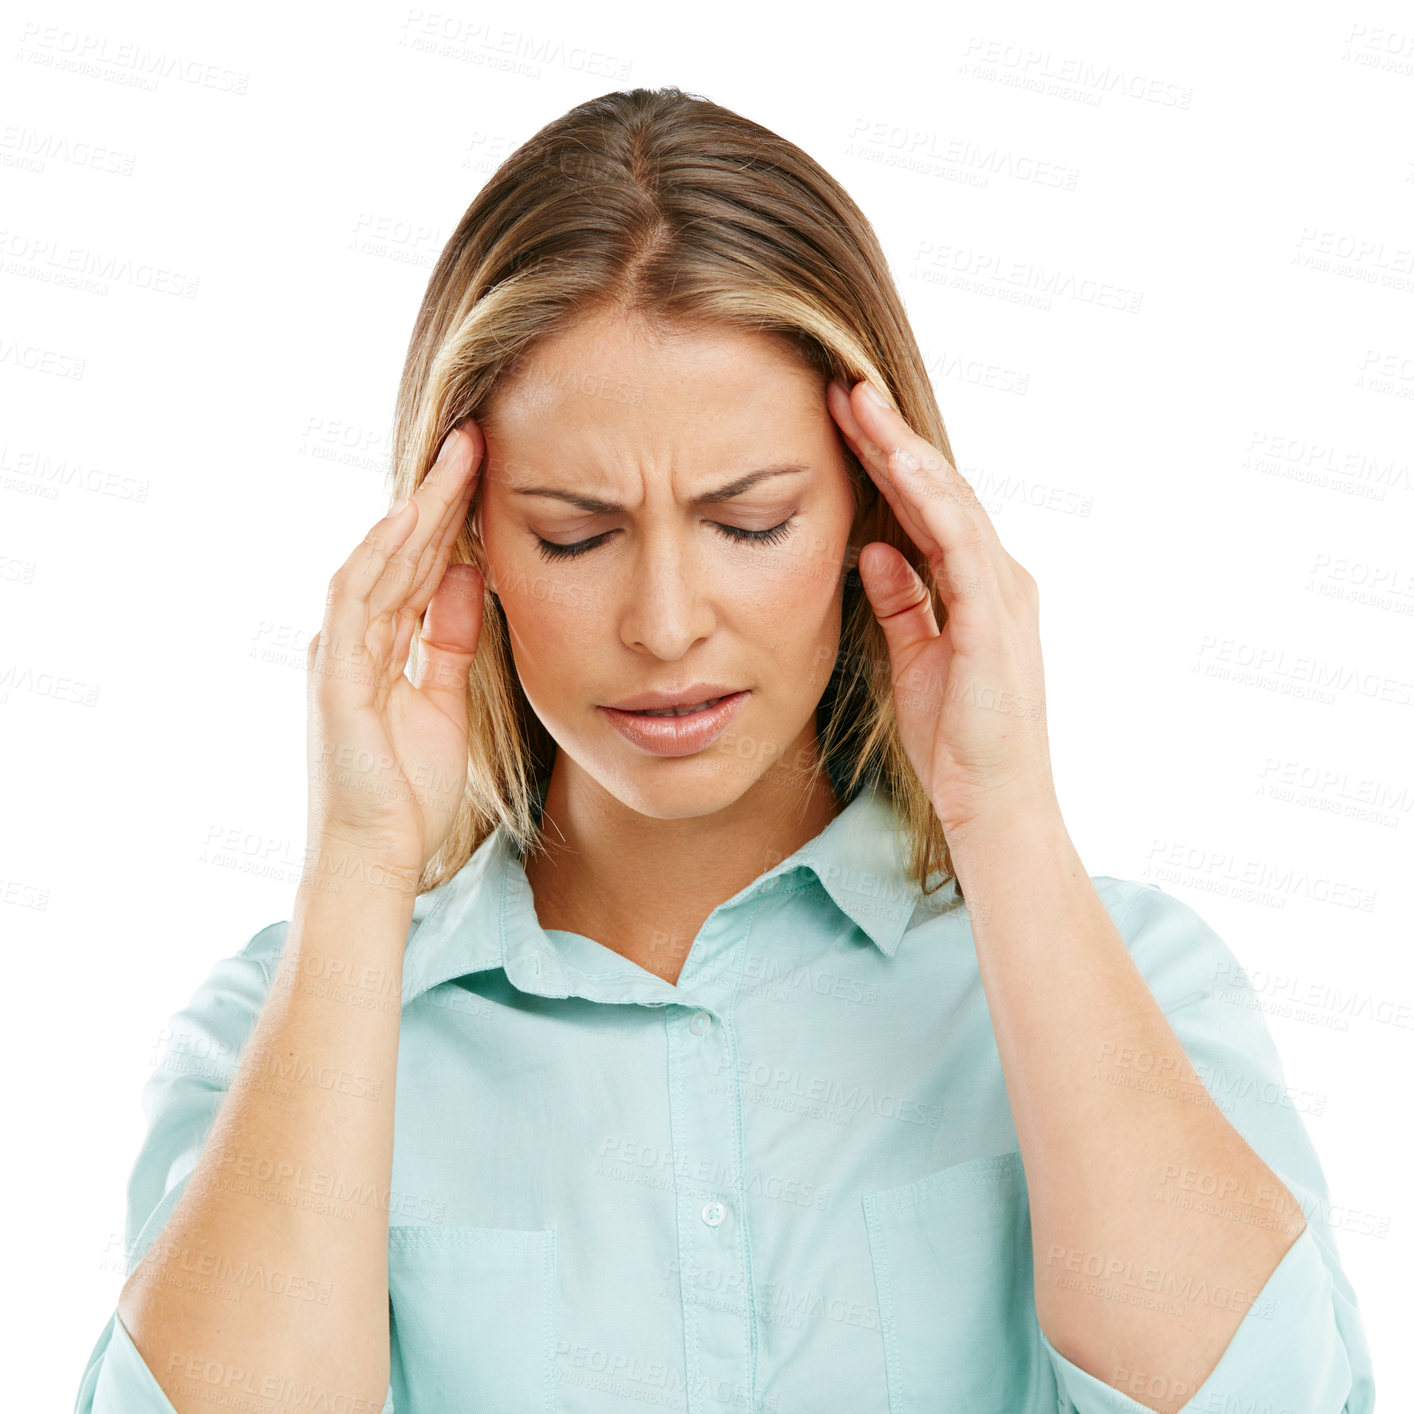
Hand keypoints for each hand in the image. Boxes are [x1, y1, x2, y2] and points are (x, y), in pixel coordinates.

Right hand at [305, 418, 485, 878]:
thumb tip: (475, 577)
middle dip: (438, 496)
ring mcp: (340, 655)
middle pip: (401, 553)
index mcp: (381, 648)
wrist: (376, 857)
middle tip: (475, 439)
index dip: (451, 518)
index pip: (419, 568)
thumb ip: (453, 639)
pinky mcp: (336, 677)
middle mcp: (354, 641)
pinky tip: (413, 519)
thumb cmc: (409, 793)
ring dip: (417, 509)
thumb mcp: (444, 700)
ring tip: (455, 459)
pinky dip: (381, 557)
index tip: (488, 472)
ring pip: (379, 562)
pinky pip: (357, 601)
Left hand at [826, 378, 1058, 841]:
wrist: (996, 808)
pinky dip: (928, 494)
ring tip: (858, 400)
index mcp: (979, 587)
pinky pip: (959, 541)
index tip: (839, 420)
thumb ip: (903, 602)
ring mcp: (1003, 593)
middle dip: (889, 435)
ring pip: (950, 499)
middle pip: (938, 488)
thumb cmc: (959, 743)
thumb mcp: (916, 659)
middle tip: (842, 385)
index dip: (884, 460)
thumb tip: (874, 549)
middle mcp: (998, 578)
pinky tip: (894, 457)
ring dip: (903, 446)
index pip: (926, 508)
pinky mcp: (995, 618)